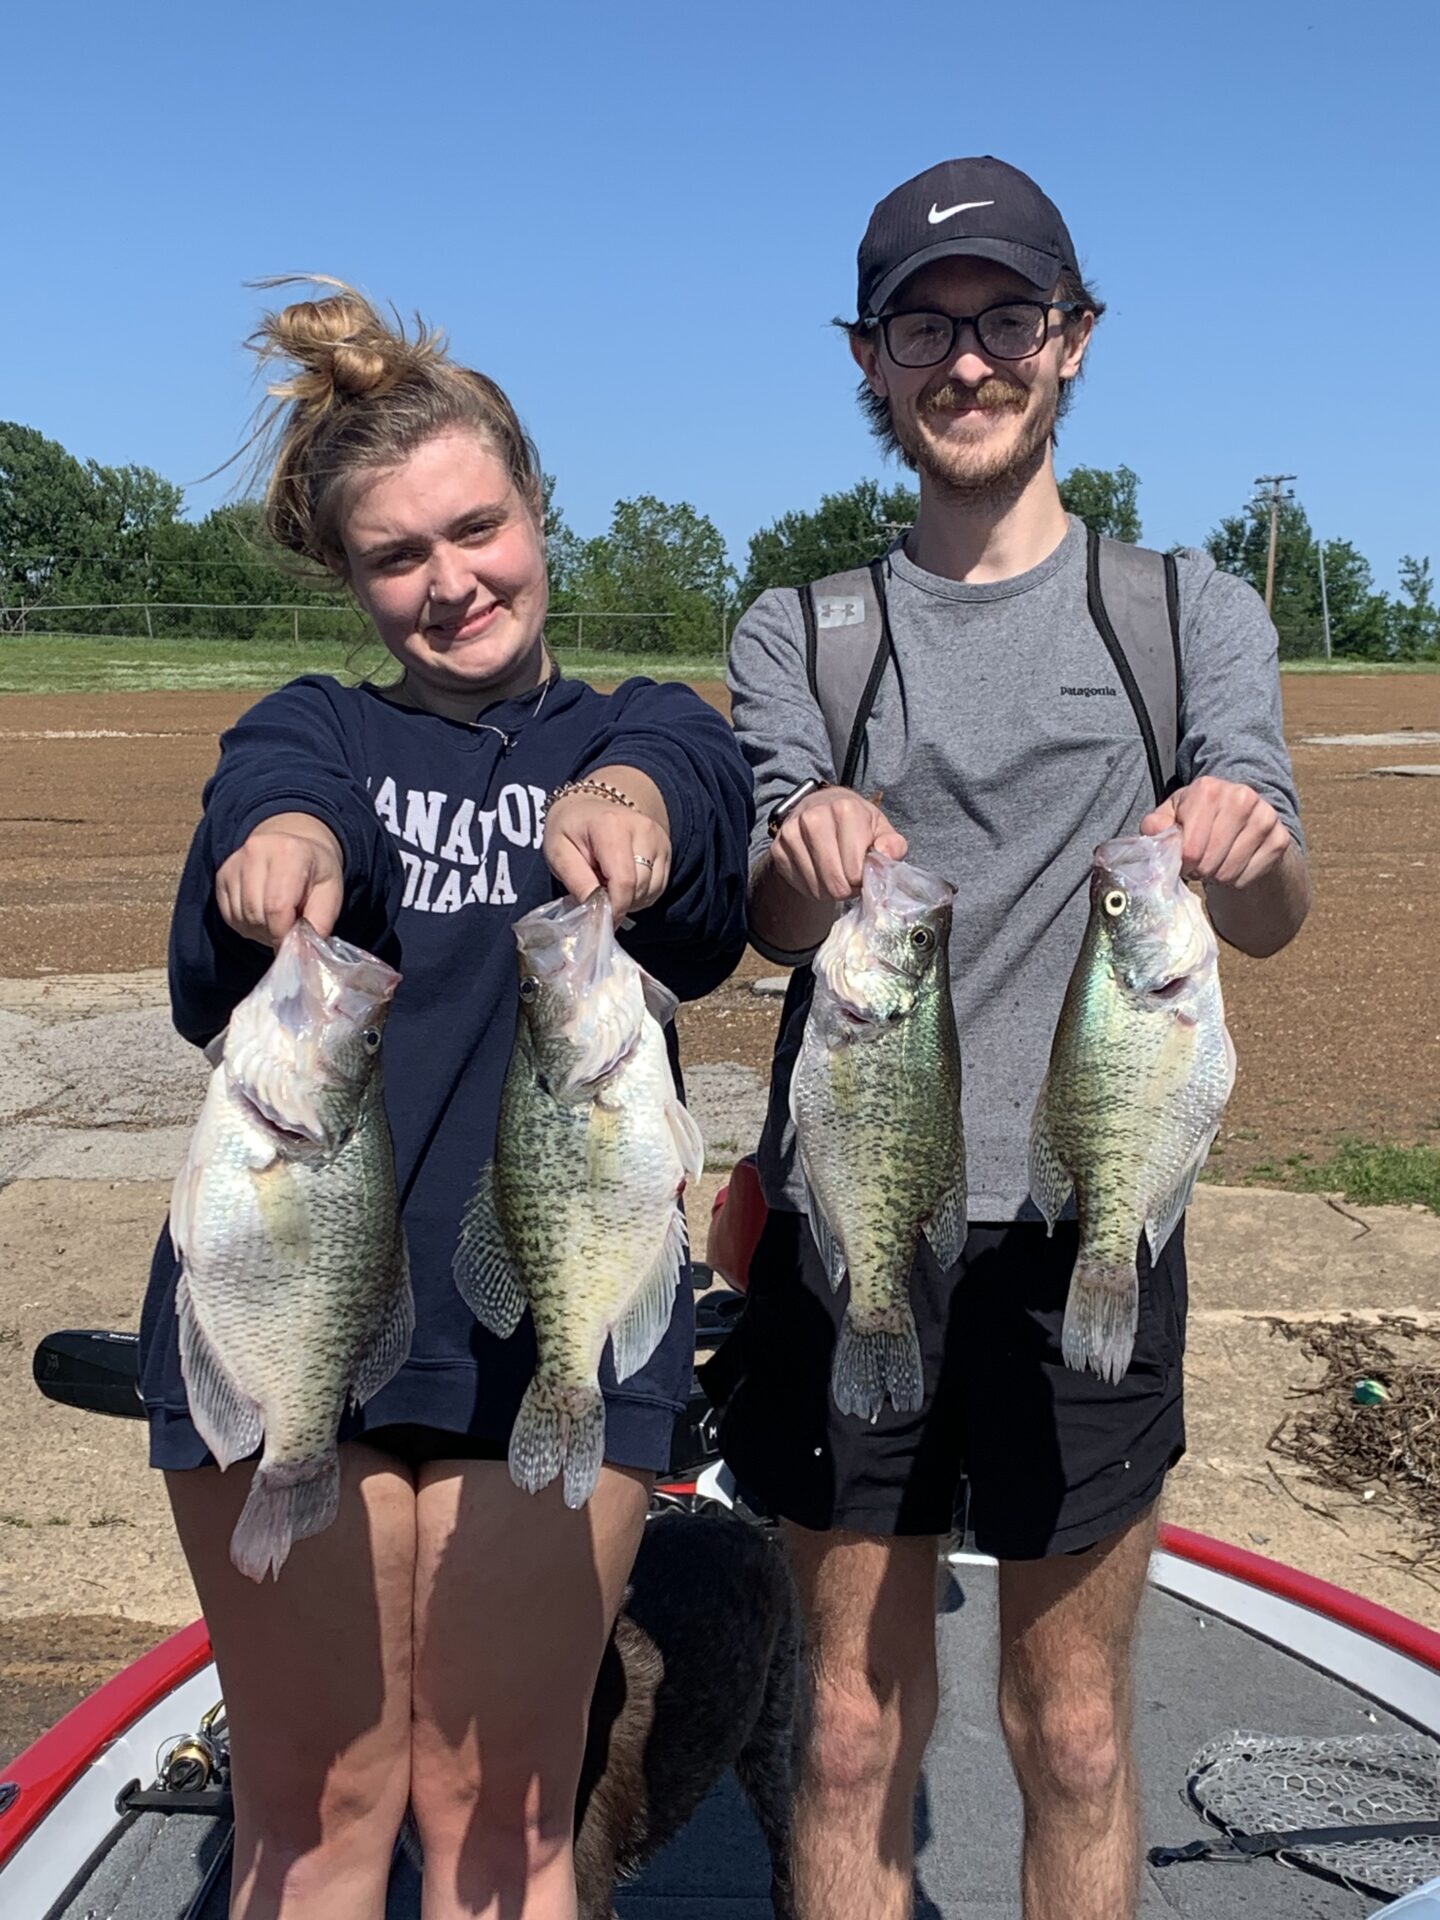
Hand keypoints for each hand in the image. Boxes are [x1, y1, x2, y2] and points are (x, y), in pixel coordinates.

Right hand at [215, 813, 343, 946]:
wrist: (295, 844)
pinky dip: (246, 924)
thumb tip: (304, 953)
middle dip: (273, 932)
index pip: (276, 907)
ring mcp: (235, 862)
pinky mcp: (222, 875)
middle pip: (256, 914)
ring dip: (259, 930)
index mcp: (289, 852)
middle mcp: (256, 852)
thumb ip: (320, 922)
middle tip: (289, 929)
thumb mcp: (331, 892)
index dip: (282, 935)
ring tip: (277, 920)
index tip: (292, 947)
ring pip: (241, 917)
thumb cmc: (316, 872)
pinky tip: (262, 915)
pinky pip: (229, 915)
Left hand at [544, 776, 671, 918]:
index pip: (624, 880)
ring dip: (632, 899)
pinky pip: (660, 885)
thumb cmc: (569, 830)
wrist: (587, 808)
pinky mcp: (666, 847)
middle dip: (620, 902)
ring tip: (609, 886)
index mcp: (611, 826)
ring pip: (653, 889)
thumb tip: (596, 912)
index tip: (603, 922)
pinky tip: (624, 883)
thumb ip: (577, 881)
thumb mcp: (558, 853)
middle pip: (640, 887)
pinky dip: (642, 893)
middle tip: (598, 897)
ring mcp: (658, 837)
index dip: (616, 907)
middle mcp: (643, 829)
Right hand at [770, 787, 906, 902]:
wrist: (820, 808)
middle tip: (852, 880)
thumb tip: (886, 855)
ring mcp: (791, 833)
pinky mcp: (778, 849)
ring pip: (817, 887)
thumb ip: (893, 844)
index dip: (863, 880)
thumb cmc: (856, 823)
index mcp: (844, 809)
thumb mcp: (880, 829)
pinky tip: (820, 875)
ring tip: (837, 876)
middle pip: (835, 881)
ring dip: (831, 891)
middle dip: (848, 888)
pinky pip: (800, 886)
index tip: (864, 873)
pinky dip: (813, 889)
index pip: (855, 869)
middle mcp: (813, 818)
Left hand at [1141, 776, 1291, 889]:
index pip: (1190, 848)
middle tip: (1197, 864)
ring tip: (1213, 863)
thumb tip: (1155, 834)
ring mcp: (1265, 817)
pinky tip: (1232, 865)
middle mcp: (1242, 797)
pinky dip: (1236, 880)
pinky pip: (1248, 877)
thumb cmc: (1196, 817)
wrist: (1239, 817)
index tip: (1182, 860)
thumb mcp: (1171, 815)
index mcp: (1209, 789)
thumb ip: (1156, 825)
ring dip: (1216, 876)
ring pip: (1229, 872)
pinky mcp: (1280, 838)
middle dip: (1198, 870)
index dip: (1182, 862)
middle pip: (1209, 862)